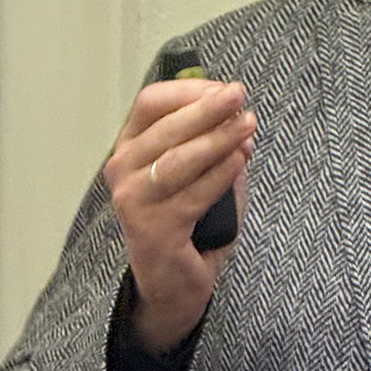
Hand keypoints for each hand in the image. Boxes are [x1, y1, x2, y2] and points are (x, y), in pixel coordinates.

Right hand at [104, 78, 256, 353]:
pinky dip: (221, 173)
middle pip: (166, 128)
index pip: (150, 103)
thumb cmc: (186, 218)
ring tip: (248, 125)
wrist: (171, 282)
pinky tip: (241, 158)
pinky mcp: (153, 230)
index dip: (189, 91)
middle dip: (207, 109)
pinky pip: (194, 194)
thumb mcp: (193, 170)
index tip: (223, 88)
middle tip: (239, 95)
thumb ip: (207, 139)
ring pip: (180, 159)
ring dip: (219, 138)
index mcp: (129, 148)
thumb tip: (235, 111)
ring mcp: (133, 202)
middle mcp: (121, 172)